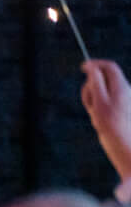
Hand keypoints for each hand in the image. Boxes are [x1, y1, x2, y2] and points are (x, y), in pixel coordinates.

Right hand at [81, 60, 130, 184]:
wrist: (122, 142)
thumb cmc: (110, 123)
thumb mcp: (99, 101)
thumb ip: (96, 83)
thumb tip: (93, 68)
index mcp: (121, 86)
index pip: (109, 67)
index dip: (96, 64)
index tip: (83, 66)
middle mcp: (123, 90)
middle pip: (104, 78)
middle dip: (92, 85)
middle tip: (88, 100)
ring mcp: (121, 99)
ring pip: (102, 91)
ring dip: (93, 97)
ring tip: (93, 113)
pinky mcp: (117, 108)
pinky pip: (104, 101)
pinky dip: (96, 106)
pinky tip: (97, 118)